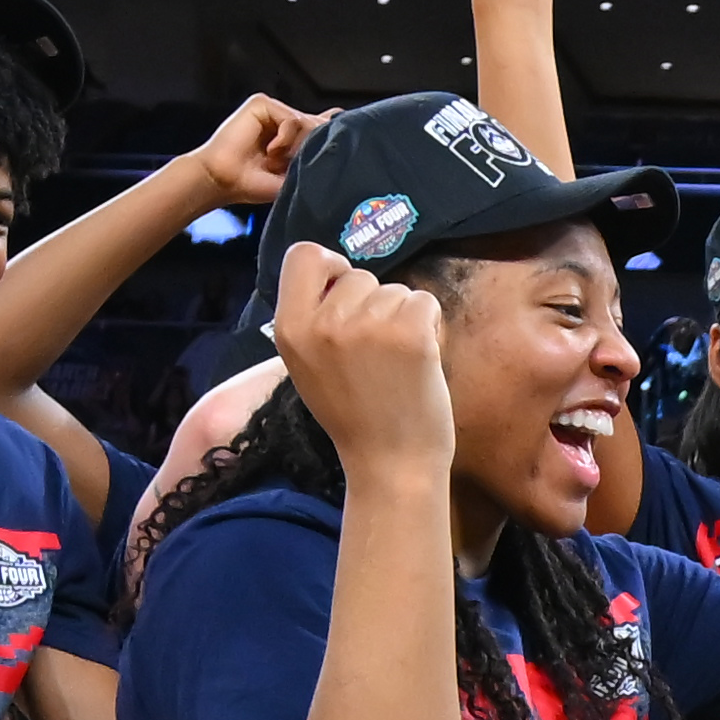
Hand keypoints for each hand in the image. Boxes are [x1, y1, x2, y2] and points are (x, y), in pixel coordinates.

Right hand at [186, 90, 325, 211]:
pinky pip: (292, 119)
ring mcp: (274, 111)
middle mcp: (285, 120)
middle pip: (319, 125)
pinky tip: (270, 151)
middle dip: (310, 148)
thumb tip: (337, 142)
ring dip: (295, 147)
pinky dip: (285, 139)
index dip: (333, 130)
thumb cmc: (253, 183)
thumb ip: (315, 157)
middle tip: (287, 165)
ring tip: (274, 161)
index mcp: (293, 136)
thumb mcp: (294, 174)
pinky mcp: (262, 103)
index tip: (335, 142)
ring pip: (307, 122)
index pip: (323, 123)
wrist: (224, 181)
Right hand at [269, 237, 452, 481]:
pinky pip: (424, 301)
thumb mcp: (309, 365)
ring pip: (394, 288)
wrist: (390, 465)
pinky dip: (430, 325)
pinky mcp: (409, 332)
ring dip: (403, 317)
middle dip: (374, 302)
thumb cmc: (354, 416)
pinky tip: (418, 361)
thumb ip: (314, 319)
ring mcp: (366, 326)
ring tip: (395, 363)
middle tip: (376, 351)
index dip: (330, 266)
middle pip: (358, 274)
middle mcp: (323, 323)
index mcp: (289, 330)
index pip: (303, 255)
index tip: (343, 289)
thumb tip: (336, 273)